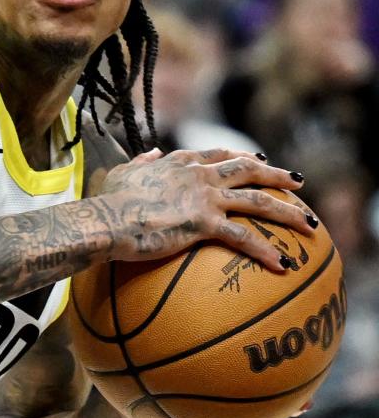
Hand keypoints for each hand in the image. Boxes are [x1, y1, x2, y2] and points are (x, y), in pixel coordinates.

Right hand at [96, 147, 316, 272]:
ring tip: (310, 224)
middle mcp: (198, 175)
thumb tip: (152, 151)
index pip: (220, 155)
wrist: (106, 218)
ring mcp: (204, 197)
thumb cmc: (109, 201)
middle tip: (299, 183)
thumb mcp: (124, 172)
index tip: (261, 160)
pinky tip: (283, 265)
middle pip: (248, 170)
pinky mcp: (204, 222)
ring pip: (256, 201)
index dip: (243, 156)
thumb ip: (143, 161)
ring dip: (288, 212)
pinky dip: (266, 251)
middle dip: (278, 176)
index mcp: (181, 162)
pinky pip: (243, 238)